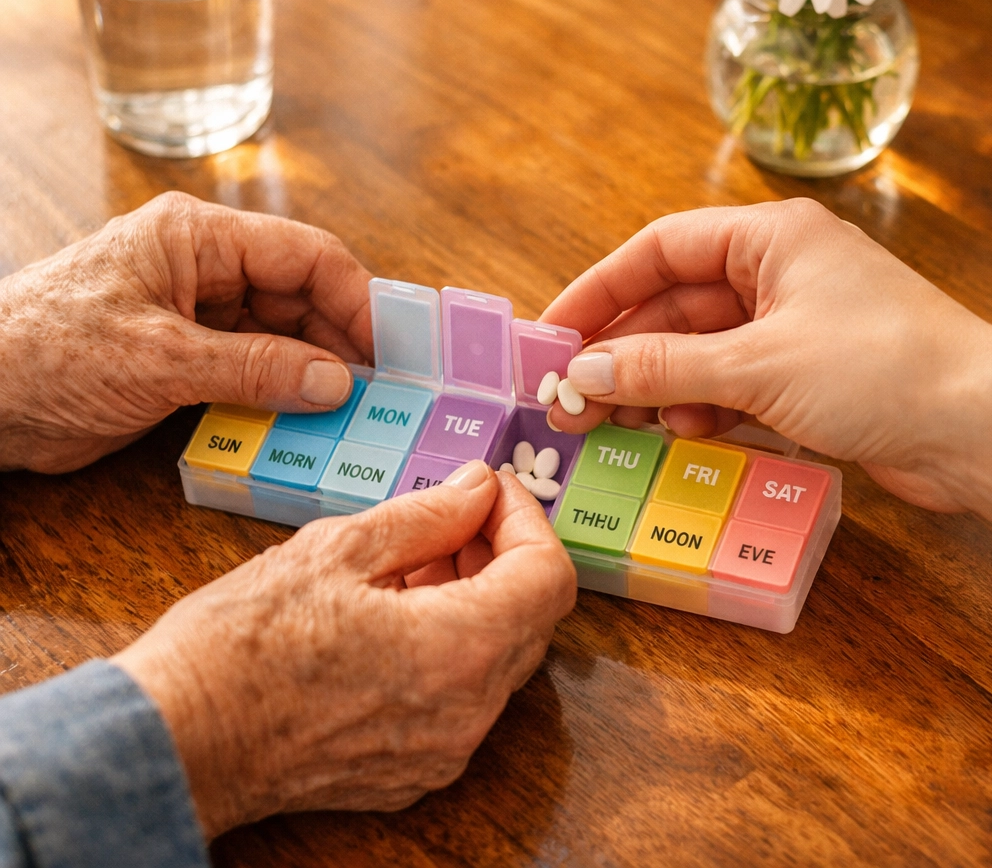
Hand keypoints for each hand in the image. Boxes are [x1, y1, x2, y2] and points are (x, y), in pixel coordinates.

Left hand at [0, 192, 373, 472]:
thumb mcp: (161, 361)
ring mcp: (198, 312)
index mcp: (198, 238)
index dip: (356, 298)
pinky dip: (282, 391)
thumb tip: (338, 382)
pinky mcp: (188, 355)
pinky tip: (308, 419)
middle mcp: (206, 267)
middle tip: (384, 390)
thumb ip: (256, 368)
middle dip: (342, 339)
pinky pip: (255, 366)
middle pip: (300, 294)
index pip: (304, 255)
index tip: (392, 349)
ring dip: (316, 370)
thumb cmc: (46, 354)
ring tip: (356, 412)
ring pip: (283, 333)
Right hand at [111, 462, 576, 836]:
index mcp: (458, 651)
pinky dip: (450, 642)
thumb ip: (428, 515)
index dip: (527, 519)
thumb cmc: (240, 644)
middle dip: (500, 552)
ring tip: (414, 557)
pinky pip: (462, 695)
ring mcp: (442, 751)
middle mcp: (466, 713)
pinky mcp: (412, 770)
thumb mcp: (338, 549)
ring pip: (497, 656)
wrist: (174, 740)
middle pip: (529, 616)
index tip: (491, 490)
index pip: (549, 576)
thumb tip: (478, 489)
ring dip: (475, 595)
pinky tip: (396, 609)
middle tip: (454, 513)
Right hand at [542, 199, 991, 540]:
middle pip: (674, 306)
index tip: (555, 331)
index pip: (660, 249)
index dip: (601, 287)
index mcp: (769, 238)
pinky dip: (702, 407)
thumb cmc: (879, 368)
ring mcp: (791, 326)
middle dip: (624, 352)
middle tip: (572, 397)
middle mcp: (776, 273)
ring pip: (699, 350)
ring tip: (622, 423)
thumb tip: (584, 371)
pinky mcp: (804, 374)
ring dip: (659, 386)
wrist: (979, 431)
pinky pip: (730, 383)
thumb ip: (664, 366)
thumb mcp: (756, 363)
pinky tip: (685, 433)